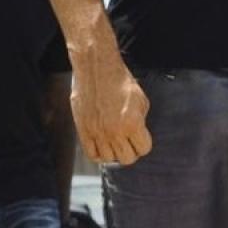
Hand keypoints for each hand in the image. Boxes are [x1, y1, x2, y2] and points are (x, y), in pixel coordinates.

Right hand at [72, 52, 152, 166]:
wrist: (96, 68)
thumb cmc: (120, 81)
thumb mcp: (140, 100)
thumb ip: (141, 121)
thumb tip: (138, 134)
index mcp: (132, 123)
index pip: (144, 149)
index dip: (143, 143)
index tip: (140, 137)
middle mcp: (115, 131)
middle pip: (127, 159)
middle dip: (130, 150)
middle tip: (128, 140)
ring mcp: (98, 132)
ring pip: (109, 159)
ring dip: (114, 152)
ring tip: (114, 140)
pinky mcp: (84, 130)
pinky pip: (92, 154)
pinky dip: (98, 153)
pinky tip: (102, 144)